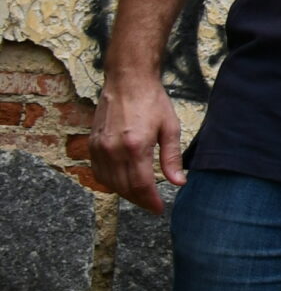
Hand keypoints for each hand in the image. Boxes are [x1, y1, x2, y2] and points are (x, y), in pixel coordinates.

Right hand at [92, 67, 185, 210]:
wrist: (127, 80)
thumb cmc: (152, 101)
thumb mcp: (169, 127)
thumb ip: (172, 158)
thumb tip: (179, 182)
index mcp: (136, 146)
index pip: (142, 185)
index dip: (151, 201)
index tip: (159, 209)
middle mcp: (114, 150)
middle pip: (125, 188)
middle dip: (139, 200)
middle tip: (152, 205)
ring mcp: (100, 148)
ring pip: (110, 183)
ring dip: (125, 194)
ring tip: (140, 196)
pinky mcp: (92, 144)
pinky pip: (99, 173)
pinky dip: (110, 183)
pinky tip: (122, 183)